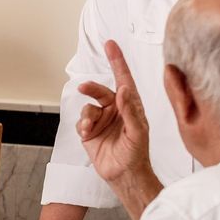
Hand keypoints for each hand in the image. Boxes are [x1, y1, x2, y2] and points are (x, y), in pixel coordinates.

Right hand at [76, 40, 150, 184]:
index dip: (117, 61)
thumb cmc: (137, 153)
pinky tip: (87, 133)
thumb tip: (124, 90)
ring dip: (87, 115)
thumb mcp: (138, 132)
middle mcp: (115, 109)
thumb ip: (131, 110)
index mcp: (130, 105)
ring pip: (88, 107)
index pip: (123, 78)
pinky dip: (82, 125)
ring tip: (89, 127)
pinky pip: (81, 120)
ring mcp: (102, 120)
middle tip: (84, 88)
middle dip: (91, 89)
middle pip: (100, 91)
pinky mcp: (90, 131)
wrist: (124, 174)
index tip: (110, 45)